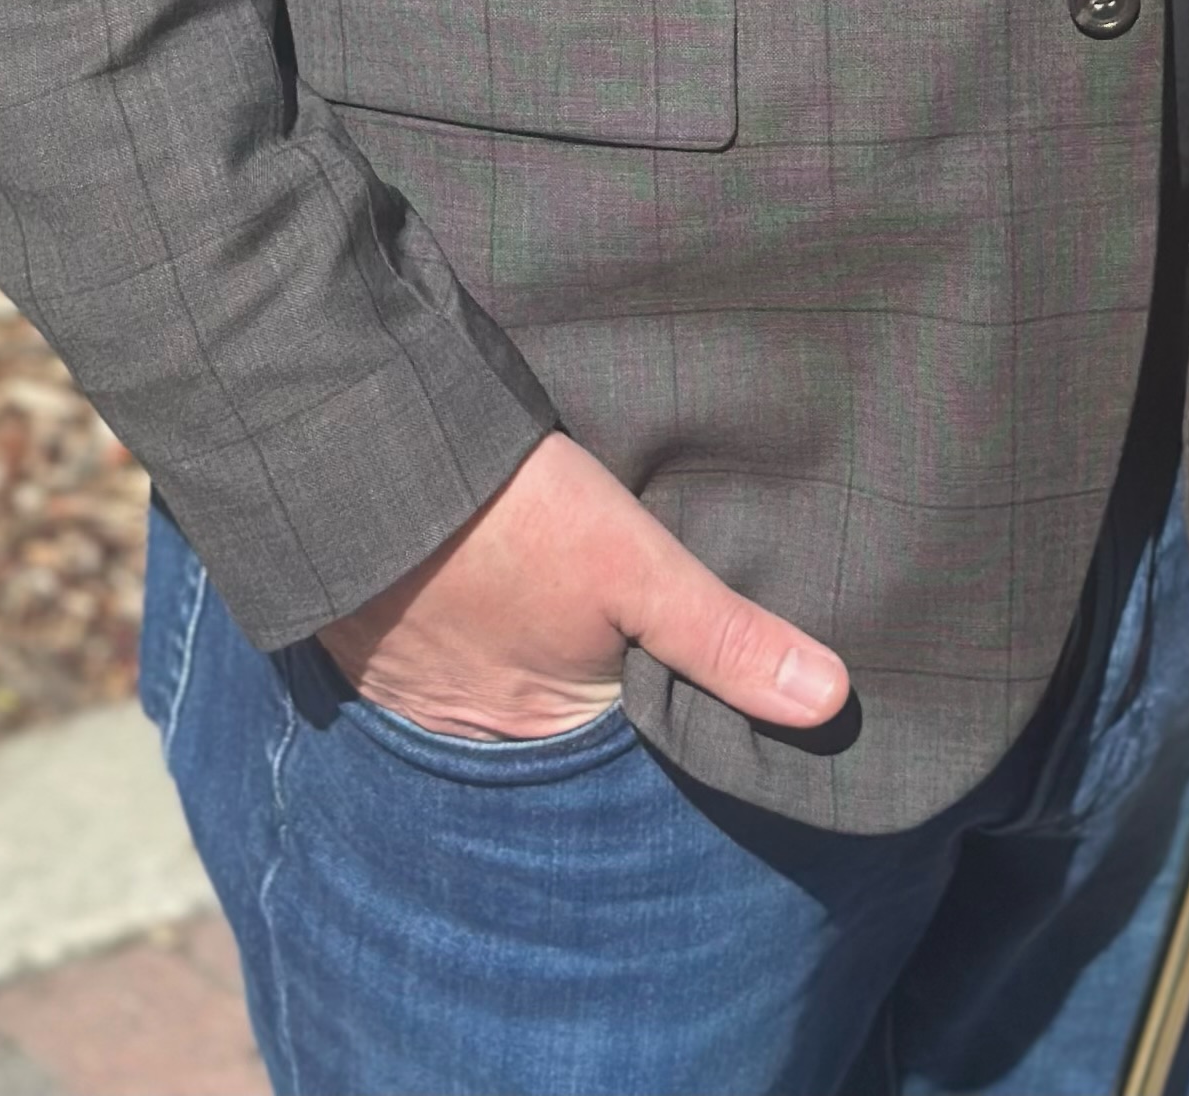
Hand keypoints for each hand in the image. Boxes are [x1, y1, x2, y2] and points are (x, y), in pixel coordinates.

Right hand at [317, 430, 849, 743]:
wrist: (357, 456)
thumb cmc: (508, 515)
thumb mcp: (634, 563)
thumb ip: (725, 635)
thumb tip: (830, 703)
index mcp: (547, 728)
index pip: (627, 733)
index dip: (660, 695)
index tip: (685, 658)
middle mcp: (478, 731)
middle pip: (560, 711)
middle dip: (591, 677)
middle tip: (619, 618)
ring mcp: (414, 689)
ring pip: (496, 680)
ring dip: (520, 648)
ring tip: (551, 591)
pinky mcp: (369, 640)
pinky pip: (435, 651)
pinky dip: (463, 624)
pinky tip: (482, 577)